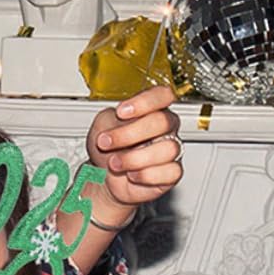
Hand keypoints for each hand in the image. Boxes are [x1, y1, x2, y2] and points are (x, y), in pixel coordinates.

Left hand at [85, 84, 183, 215]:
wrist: (101, 179)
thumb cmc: (106, 149)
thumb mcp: (101, 125)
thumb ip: (111, 117)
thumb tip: (122, 122)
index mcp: (152, 110)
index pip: (162, 95)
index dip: (144, 102)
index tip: (120, 112)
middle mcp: (165, 129)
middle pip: (162, 122)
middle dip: (129, 134)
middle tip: (106, 143)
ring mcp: (170, 151)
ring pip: (168, 149)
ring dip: (134, 158)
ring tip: (114, 163)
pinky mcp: (171, 174)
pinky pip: (170, 172)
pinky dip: (146, 175)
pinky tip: (132, 175)